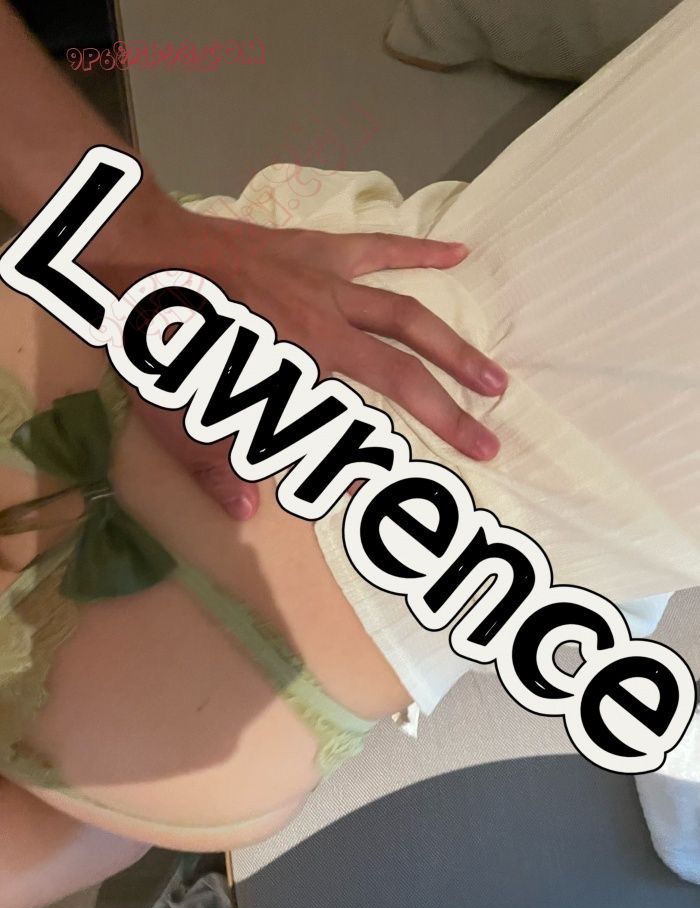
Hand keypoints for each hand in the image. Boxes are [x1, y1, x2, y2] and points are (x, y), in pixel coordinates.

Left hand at [86, 192, 507, 519]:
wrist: (140, 248)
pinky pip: (380, 248)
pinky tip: (460, 252)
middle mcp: (324, 329)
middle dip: (446, 414)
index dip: (364, 468)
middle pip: (401, 375)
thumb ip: (211, 464)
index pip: (343, 431)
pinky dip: (421, 250)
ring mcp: (326, 284)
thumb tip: (250, 514)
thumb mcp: (172, 409)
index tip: (388, 497)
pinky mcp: (317, 250)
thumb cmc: (154, 331)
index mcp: (291, 370)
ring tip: (495, 378)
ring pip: (407, 316)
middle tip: (488, 445)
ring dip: (454, 350)